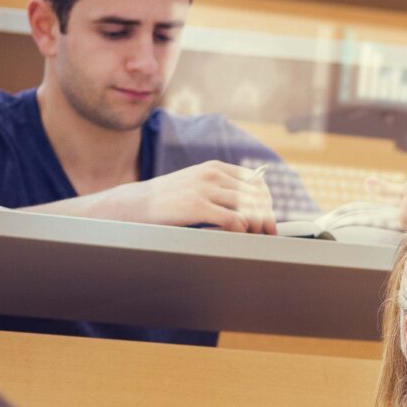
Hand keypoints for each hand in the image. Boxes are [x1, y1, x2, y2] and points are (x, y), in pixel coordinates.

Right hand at [103, 160, 276, 232]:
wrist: (136, 204)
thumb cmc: (168, 200)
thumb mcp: (196, 185)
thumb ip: (220, 190)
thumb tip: (250, 207)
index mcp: (215, 167)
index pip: (256, 181)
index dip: (268, 201)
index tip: (270, 218)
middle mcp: (212, 174)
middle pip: (256, 195)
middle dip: (267, 216)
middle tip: (271, 234)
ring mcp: (205, 188)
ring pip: (248, 207)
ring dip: (258, 225)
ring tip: (258, 238)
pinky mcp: (197, 206)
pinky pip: (233, 219)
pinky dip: (242, 230)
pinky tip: (240, 237)